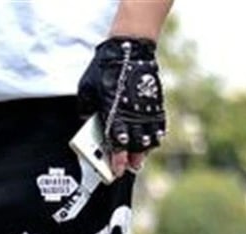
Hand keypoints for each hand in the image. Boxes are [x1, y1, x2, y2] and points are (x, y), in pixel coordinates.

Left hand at [78, 37, 165, 176]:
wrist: (129, 49)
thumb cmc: (104, 69)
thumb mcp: (87, 91)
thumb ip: (87, 109)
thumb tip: (88, 122)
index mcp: (112, 115)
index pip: (115, 145)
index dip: (117, 161)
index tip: (116, 171)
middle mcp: (130, 116)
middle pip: (135, 147)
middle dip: (133, 160)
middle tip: (130, 168)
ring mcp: (144, 110)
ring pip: (148, 139)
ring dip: (144, 150)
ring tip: (140, 157)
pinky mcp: (155, 103)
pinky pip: (158, 125)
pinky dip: (156, 135)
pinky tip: (151, 139)